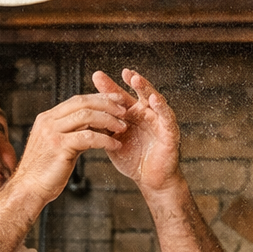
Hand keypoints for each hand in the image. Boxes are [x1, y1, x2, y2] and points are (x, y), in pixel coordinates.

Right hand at [11, 91, 127, 201]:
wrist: (29, 189)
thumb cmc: (46, 171)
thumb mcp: (59, 145)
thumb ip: (73, 133)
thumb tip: (96, 127)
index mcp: (48, 118)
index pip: (77, 100)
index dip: (99, 99)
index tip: (117, 101)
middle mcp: (48, 121)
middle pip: (82, 103)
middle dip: (107, 105)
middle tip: (124, 112)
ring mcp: (52, 133)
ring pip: (86, 116)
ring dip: (109, 120)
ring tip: (123, 128)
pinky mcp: (59, 147)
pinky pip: (88, 138)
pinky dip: (106, 140)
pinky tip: (116, 145)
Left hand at [92, 69, 181, 193]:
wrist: (150, 179)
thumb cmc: (133, 160)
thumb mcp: (112, 140)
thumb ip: (101, 126)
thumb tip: (82, 113)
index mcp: (132, 115)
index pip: (120, 97)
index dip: (110, 86)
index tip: (97, 75)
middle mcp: (147, 114)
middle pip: (139, 93)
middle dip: (132, 81)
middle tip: (122, 72)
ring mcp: (159, 122)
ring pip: (155, 100)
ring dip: (146, 89)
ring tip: (135, 79)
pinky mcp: (170, 133)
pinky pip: (167, 118)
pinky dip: (161, 108)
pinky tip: (154, 100)